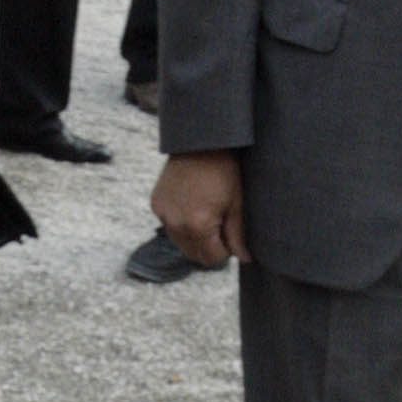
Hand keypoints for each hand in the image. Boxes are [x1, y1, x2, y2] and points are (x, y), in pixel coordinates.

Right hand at [151, 149, 248, 267]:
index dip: (225, 251)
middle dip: (209, 247)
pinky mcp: (156, 205)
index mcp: (198, 226)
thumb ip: (238, 236)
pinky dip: (181, 223)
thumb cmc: (223, 171)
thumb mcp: (236, 203)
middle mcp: (176, 225)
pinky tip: (192, 205)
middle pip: (194, 255)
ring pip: (181, 243)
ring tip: (206, 215)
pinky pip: (170, 227)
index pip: (212, 258)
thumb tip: (244, 258)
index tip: (231, 235)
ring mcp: (163, 215)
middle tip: (220, 225)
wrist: (199, 142)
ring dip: (194, 237)